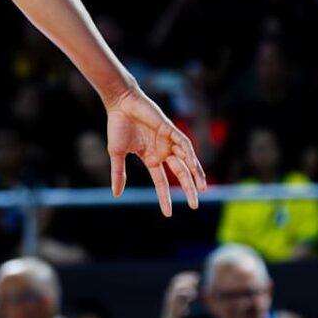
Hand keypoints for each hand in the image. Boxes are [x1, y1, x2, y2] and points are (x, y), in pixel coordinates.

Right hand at [105, 85, 206, 215]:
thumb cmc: (118, 126)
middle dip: (188, 189)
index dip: (164, 196)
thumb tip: (116, 194)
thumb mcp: (117, 154)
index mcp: (151, 158)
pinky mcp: (170, 129)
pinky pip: (184, 143)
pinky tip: (193, 166)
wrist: (120, 104)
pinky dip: (190, 154)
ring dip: (195, 174)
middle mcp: (163, 151)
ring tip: (202, 190)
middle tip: (194, 205)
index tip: (168, 213)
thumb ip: (119, 173)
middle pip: (180, 174)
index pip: (161, 182)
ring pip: (187, 161)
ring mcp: (168, 141)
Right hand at [159, 271, 199, 317]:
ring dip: (187, 284)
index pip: (177, 279)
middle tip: (198, 277)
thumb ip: (186, 299)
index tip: (196, 275)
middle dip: (187, 277)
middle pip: (176, 280)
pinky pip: (178, 295)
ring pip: (177, 286)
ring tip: (196, 284)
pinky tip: (194, 295)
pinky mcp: (172, 305)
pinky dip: (186, 293)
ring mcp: (170, 299)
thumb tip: (195, 293)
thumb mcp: (183, 306)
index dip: (186, 275)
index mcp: (171, 293)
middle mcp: (169, 294)